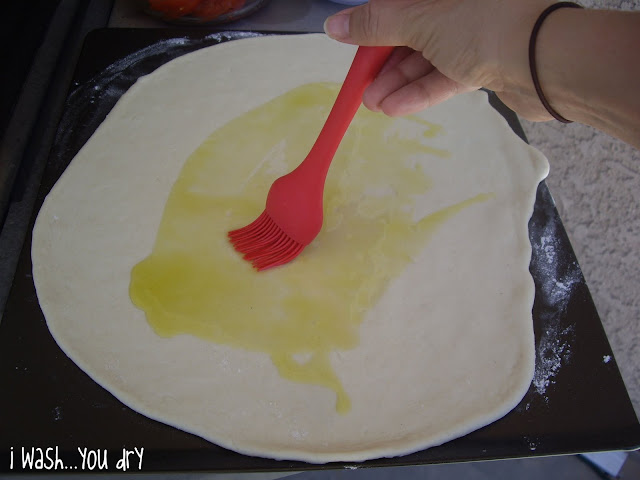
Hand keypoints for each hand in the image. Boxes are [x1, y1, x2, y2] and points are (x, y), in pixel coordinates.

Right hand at [324, 0, 554, 119]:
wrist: (545, 61)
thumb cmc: (483, 26)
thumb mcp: (421, 21)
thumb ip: (377, 24)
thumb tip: (334, 25)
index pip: (398, 6)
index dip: (372, 26)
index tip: (350, 48)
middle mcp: (460, 8)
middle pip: (410, 33)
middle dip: (383, 62)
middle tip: (361, 88)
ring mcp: (474, 36)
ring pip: (426, 58)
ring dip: (398, 82)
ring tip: (373, 104)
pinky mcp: (485, 65)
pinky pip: (445, 77)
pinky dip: (420, 92)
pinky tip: (395, 108)